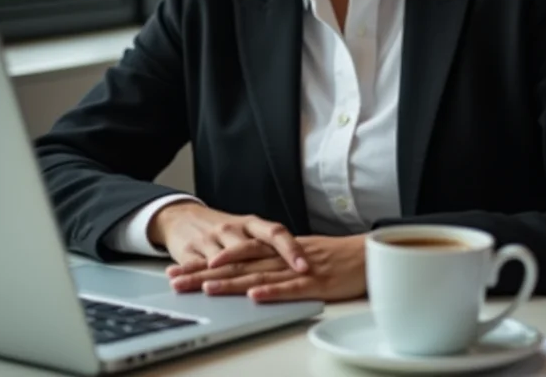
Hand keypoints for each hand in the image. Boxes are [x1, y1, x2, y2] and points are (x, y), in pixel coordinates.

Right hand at [146, 202, 308, 289]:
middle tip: (285, 279)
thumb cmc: (223, 229)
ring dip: (232, 275)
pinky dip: (200, 277)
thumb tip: (297, 263)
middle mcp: (233, 229)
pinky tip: (202, 288)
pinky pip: (196, 267)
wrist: (182, 216)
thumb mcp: (246, 232)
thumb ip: (266, 246)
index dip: (291, 249)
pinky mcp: (188, 250)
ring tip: (245, 287)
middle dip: (264, 266)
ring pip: (223, 260)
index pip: (276, 233)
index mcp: (251, 224)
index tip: (305, 266)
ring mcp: (210, 239)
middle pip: (252, 248)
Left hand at [169, 234, 367, 302]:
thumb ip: (273, 263)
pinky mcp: (317, 281)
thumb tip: (247, 276)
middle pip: (238, 263)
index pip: (234, 254)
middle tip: (177, 280)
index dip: (204, 262)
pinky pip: (292, 286)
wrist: (368, 253)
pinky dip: (273, 290)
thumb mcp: (297, 257)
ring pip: (260, 273)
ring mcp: (298, 268)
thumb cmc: (335, 259)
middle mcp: (281, 256)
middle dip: (205, 272)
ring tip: (206, 286)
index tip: (178, 269)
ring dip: (232, 280)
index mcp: (275, 249)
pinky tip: (255, 296)